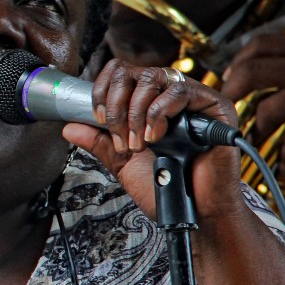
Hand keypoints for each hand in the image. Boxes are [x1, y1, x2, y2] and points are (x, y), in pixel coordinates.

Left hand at [61, 59, 243, 221]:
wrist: (197, 212)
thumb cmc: (166, 187)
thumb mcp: (123, 163)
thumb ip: (100, 142)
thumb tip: (69, 127)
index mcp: (147, 103)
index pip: (119, 73)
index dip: (102, 90)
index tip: (98, 118)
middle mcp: (168, 95)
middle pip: (131, 72)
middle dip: (117, 106)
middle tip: (120, 138)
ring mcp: (192, 98)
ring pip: (152, 77)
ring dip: (136, 112)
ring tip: (139, 143)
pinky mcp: (214, 105)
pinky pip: (180, 90)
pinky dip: (158, 113)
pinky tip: (157, 137)